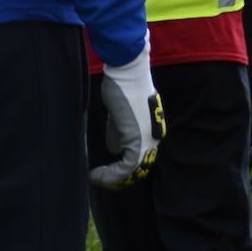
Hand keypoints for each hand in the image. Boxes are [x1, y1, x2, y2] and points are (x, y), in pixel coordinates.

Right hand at [91, 41, 164, 189]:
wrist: (128, 70)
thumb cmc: (122, 84)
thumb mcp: (119, 111)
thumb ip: (118, 130)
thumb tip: (113, 148)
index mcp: (152, 129)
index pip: (141, 155)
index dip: (125, 167)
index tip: (107, 170)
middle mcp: (153, 136)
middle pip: (140, 165)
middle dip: (121, 177)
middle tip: (102, 180)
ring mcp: (147, 139)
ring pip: (134, 169)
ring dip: (114, 179)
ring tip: (98, 179)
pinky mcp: (137, 139)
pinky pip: (127, 166)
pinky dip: (112, 174)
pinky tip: (97, 175)